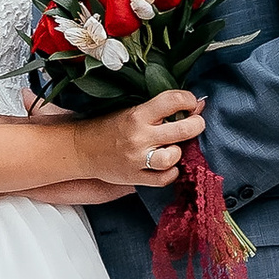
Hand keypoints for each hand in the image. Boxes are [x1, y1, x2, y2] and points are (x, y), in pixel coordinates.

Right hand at [63, 89, 204, 198]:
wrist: (82, 149)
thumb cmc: (108, 127)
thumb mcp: (131, 111)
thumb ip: (161, 109)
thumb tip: (197, 103)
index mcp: (137, 115)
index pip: (172, 101)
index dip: (189, 99)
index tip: (191, 102)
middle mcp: (139, 137)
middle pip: (182, 130)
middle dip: (196, 125)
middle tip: (195, 123)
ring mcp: (137, 160)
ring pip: (172, 157)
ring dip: (179, 151)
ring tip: (174, 147)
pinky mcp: (135, 178)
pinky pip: (164, 179)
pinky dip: (171, 172)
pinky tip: (167, 165)